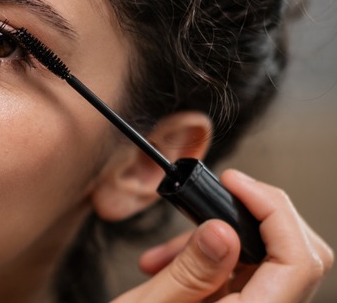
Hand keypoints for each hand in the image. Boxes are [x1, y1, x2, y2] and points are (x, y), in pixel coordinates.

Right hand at [113, 170, 332, 301]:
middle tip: (215, 198)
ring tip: (165, 253)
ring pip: (267, 264)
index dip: (274, 211)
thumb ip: (190, 272)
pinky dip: (210, 261)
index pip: (298, 262)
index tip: (236, 184)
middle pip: (296, 258)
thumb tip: (225, 230)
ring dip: (220, 241)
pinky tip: (169, 266)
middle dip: (255, 218)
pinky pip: (243, 278)